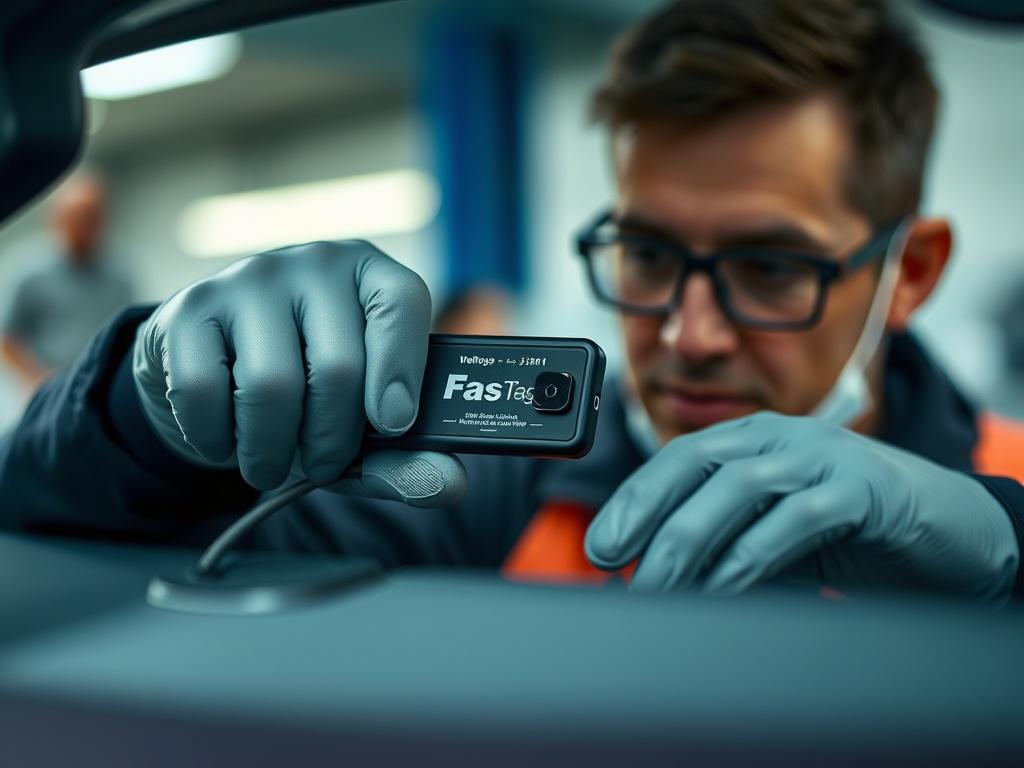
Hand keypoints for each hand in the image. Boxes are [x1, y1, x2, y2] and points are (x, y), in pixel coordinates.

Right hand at [133, 240, 465, 504]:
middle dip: (331, 441)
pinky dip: (218, 439)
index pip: (400, 303)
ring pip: (270, 386)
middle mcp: (314, 264)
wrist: (214, 370)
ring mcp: (249, 279)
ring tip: (272, 461)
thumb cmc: (306, 393)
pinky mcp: (190, 307)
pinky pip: (203, 391)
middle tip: (322, 464)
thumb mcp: (361, 425)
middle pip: (336, 367)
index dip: (400, 370)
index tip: (393, 424)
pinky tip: (228, 439)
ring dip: (272, 451)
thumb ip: (404, 456)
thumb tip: (450, 484)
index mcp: (371, 277)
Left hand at [585, 412, 1018, 599]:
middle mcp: (782, 437)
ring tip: (658, 585)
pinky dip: (751, 556)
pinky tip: (721, 589)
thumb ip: (726, 544)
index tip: (601, 548)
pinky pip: (793, 518)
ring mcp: (822, 456)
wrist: (952, 535)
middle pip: (696, 467)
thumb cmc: (852, 533)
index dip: (633, 500)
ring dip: (688, 541)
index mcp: (755, 440)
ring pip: (736, 488)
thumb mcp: (774, 534)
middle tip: (614, 568)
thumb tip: (657, 580)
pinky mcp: (861, 489)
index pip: (677, 460)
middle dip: (647, 518)